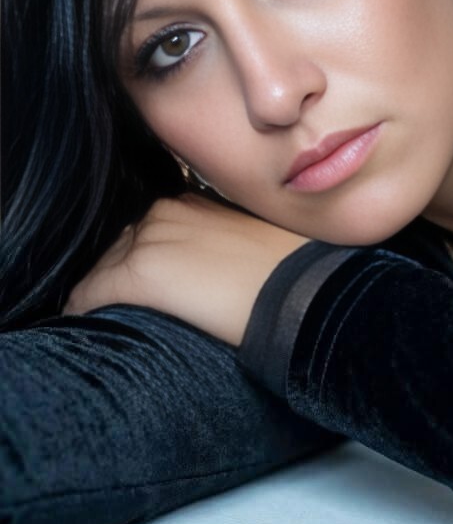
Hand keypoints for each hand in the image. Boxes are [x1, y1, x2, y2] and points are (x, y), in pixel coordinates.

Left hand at [63, 194, 308, 344]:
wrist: (299, 292)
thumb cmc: (287, 273)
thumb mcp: (247, 243)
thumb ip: (216, 244)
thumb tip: (206, 272)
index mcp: (191, 200)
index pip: (149, 231)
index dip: (145, 261)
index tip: (149, 287)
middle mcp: (165, 211)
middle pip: (122, 246)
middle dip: (121, 275)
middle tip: (129, 308)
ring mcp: (150, 239)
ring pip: (105, 268)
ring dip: (105, 291)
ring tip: (108, 319)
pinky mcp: (139, 272)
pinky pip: (91, 292)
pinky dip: (82, 308)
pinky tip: (82, 323)